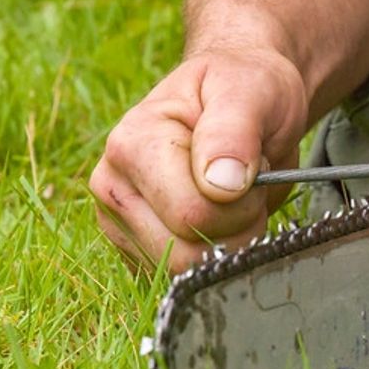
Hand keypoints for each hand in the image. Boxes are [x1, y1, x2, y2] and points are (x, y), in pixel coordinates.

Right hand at [90, 48, 306, 272]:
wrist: (240, 96)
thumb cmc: (245, 89)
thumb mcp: (249, 92)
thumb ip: (233, 132)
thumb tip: (221, 184)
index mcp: (132, 144)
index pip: (192, 214)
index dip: (242, 202)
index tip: (255, 168)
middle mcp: (113, 188)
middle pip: (185, 254)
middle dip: (237, 227)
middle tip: (250, 186)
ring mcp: (119, 224)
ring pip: (185, 273)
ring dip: (230, 241)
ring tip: (235, 196)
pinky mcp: (135, 250)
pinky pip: (184, 278)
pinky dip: (217, 254)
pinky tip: (221, 217)